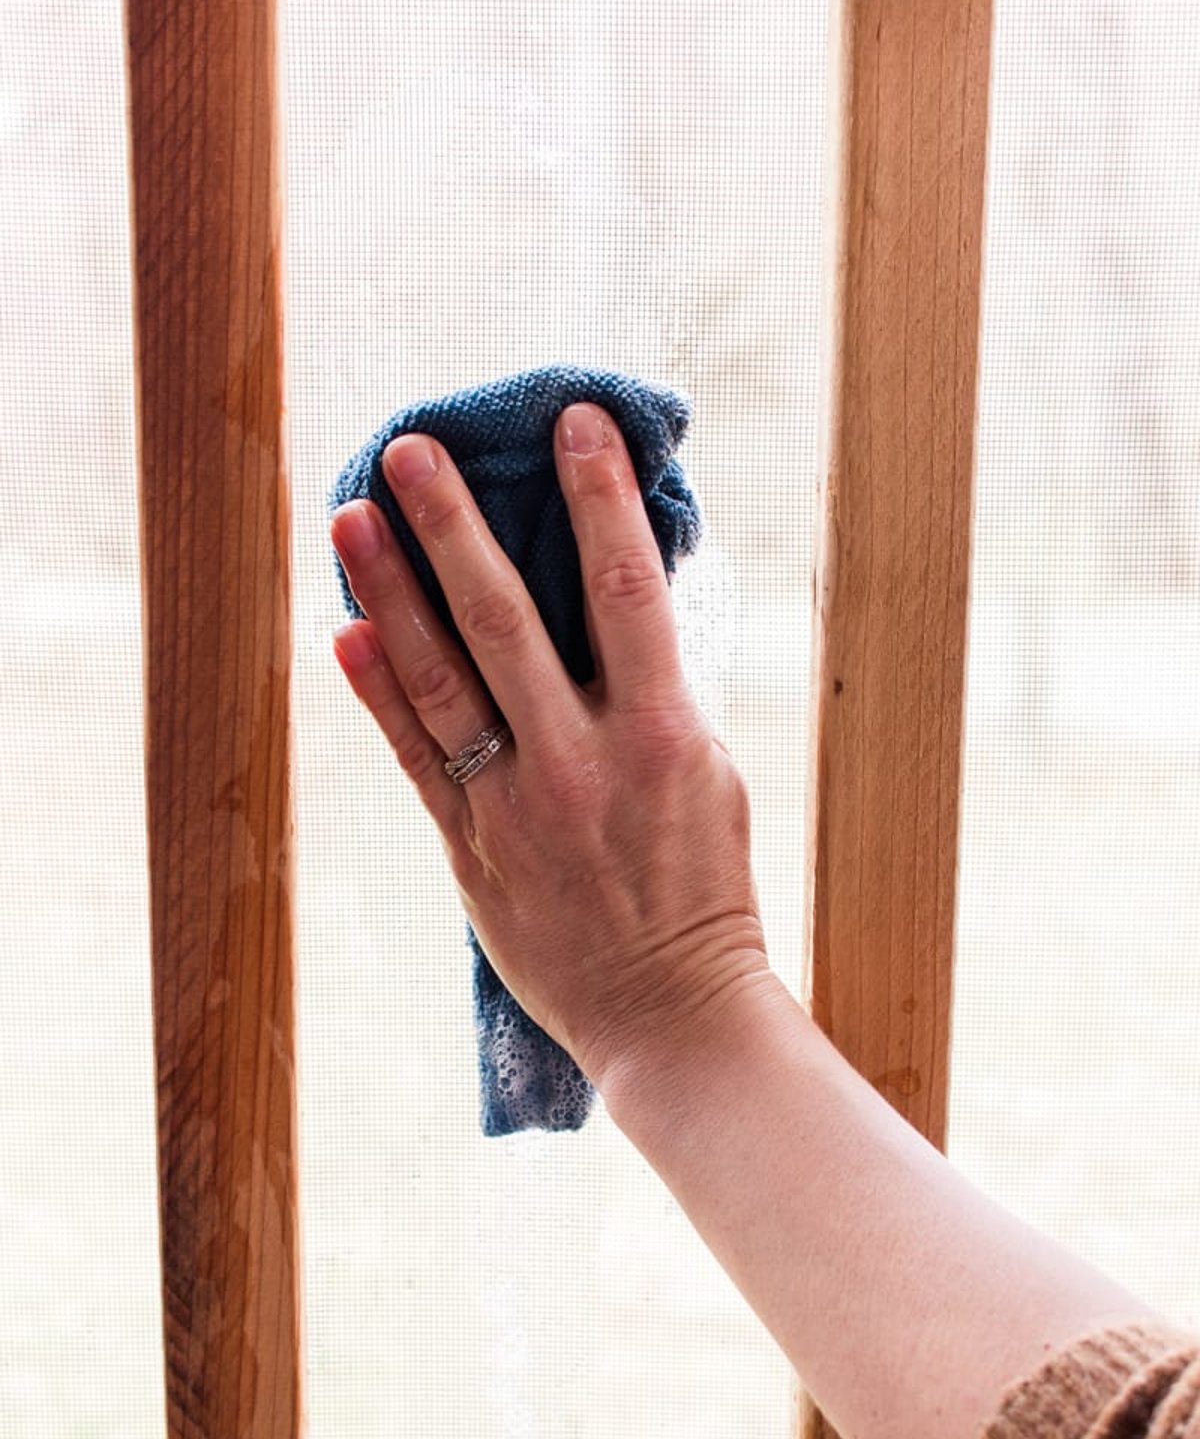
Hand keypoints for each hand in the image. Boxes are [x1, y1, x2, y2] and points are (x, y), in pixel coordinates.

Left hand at [329, 400, 774, 1099]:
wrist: (671, 1015)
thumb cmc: (705, 888)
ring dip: (390, 593)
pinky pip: (414, 759)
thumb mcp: (711, 776)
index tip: (575, 423)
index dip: (600, 498)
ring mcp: (517, 807)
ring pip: (442, 680)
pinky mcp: (470, 850)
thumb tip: (616, 608)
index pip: (628, 591)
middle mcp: (582, 761)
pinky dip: (378, 694)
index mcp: (662, 733)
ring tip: (350, 517)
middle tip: (410, 449)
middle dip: (455, 526)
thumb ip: (660, 694)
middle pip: (507, 620)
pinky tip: (346, 634)